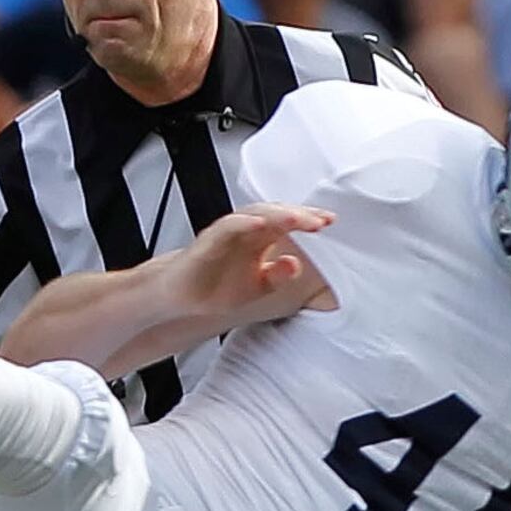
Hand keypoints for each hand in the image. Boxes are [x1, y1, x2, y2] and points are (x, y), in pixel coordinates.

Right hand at [173, 201, 333, 325]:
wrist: (179, 296)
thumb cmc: (215, 286)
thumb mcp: (258, 287)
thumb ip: (278, 276)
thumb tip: (295, 265)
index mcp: (260, 239)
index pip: (289, 223)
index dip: (309, 220)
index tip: (330, 221)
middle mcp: (246, 231)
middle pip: (277, 214)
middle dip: (300, 215)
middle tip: (320, 220)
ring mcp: (227, 233)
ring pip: (255, 214)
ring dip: (278, 214)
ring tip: (298, 218)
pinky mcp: (208, 240)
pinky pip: (228, 226)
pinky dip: (244, 222)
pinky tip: (260, 223)